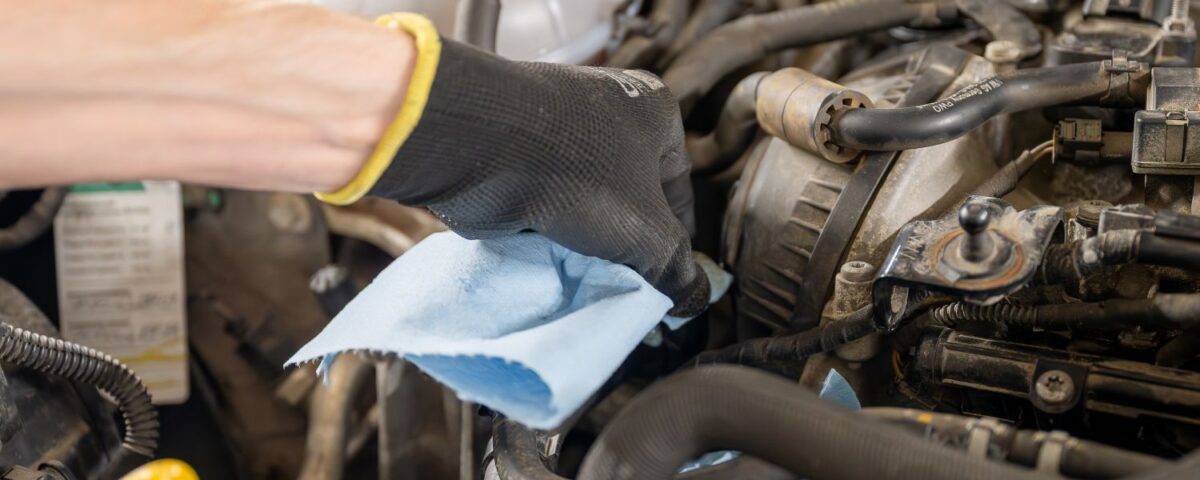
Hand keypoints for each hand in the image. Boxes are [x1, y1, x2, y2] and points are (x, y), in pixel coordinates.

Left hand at [366, 40, 709, 315]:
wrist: (477, 146)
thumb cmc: (578, 175)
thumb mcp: (647, 235)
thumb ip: (677, 271)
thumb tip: (694, 301)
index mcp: (656, 113)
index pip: (680, 194)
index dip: (675, 245)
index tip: (662, 286)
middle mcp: (611, 112)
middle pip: (632, 200)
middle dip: (625, 247)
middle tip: (622, 291)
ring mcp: (560, 128)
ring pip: (586, 205)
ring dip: (584, 244)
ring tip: (583, 282)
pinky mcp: (518, 150)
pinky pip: (545, 201)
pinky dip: (547, 231)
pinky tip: (547, 264)